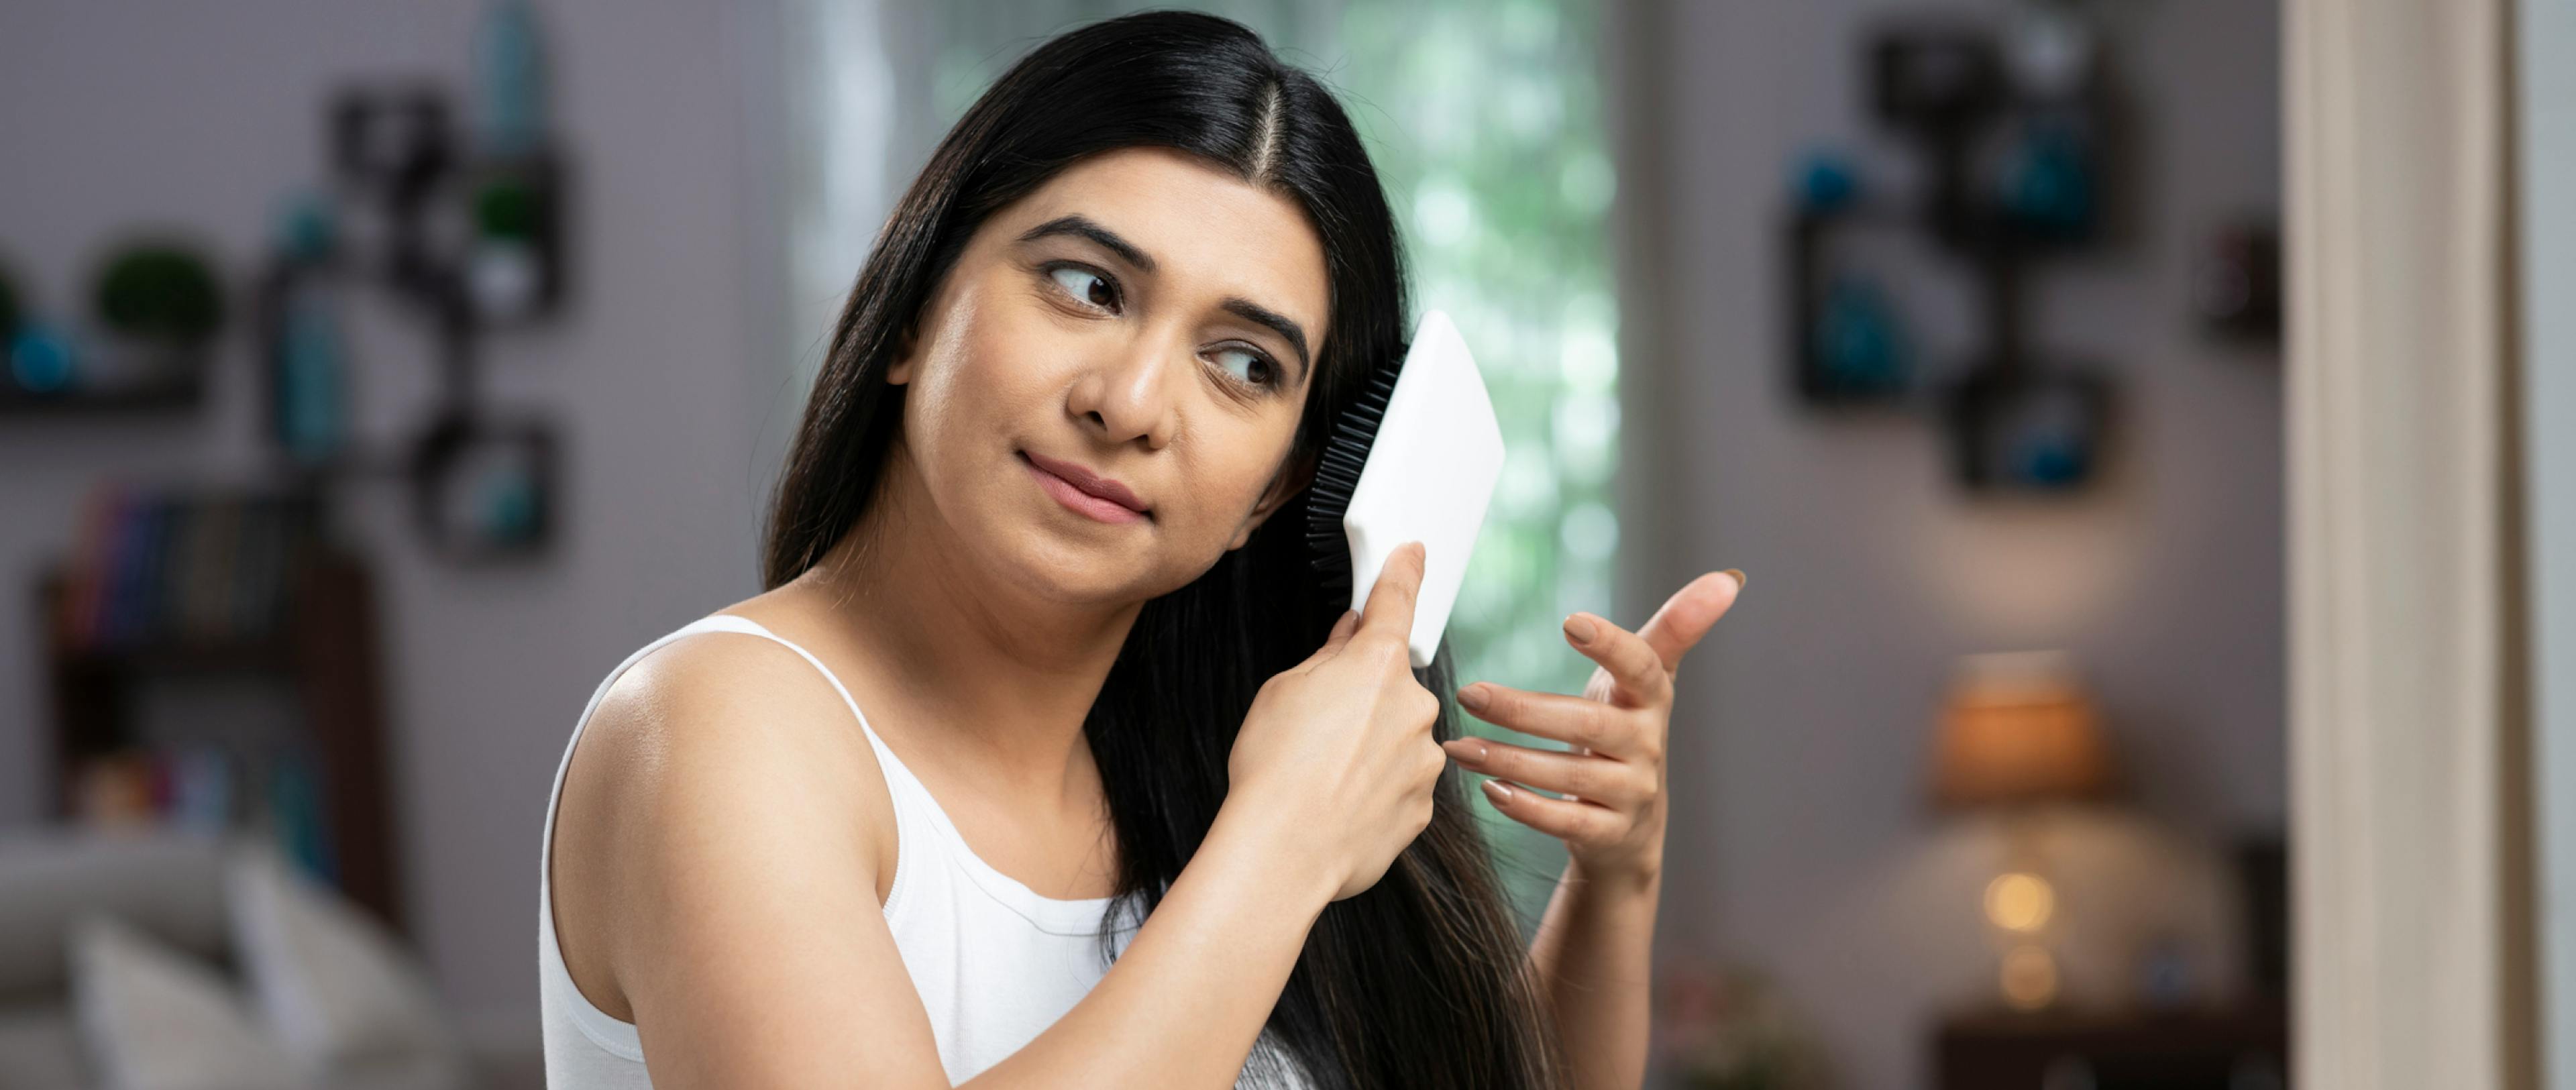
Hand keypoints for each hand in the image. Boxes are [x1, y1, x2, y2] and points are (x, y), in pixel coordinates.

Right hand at [1227, 542, 1445, 901]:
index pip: (1397, 601)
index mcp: (1378, 664)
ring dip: (1370, 750)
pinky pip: (1401, 785)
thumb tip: (1349, 637)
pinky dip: (1375, 791)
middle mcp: (1414, 706)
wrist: (1283, 850)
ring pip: (1399, 739)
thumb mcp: (1283, 692)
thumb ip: (1327, 659)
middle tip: (1317, 729)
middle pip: (1392, 686)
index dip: (1404, 571)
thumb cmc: (1273, 767)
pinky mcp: (1423, 807)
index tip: (1413, 553)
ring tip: (1323, 778)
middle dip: (1363, 699)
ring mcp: (1425, 759)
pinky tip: (1340, 805)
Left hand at [1442, 570, 1742, 884]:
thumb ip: (1674, 627)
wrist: (1630, 824)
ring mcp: (1632, 791)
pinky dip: (1524, 808)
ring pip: (1568, 775)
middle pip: (1587, 724)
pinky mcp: (1609, 832)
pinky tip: (1489, 789)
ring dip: (1507, 759)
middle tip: (1469, 693)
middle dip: (1523, 710)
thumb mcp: (1643, 680)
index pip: (1640, 664)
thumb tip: (1730, 578)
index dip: (1609, 644)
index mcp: (1651, 697)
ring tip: (1460, 745)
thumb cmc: (1626, 730)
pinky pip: (1565, 821)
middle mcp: (1647, 743)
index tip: (1571, 620)